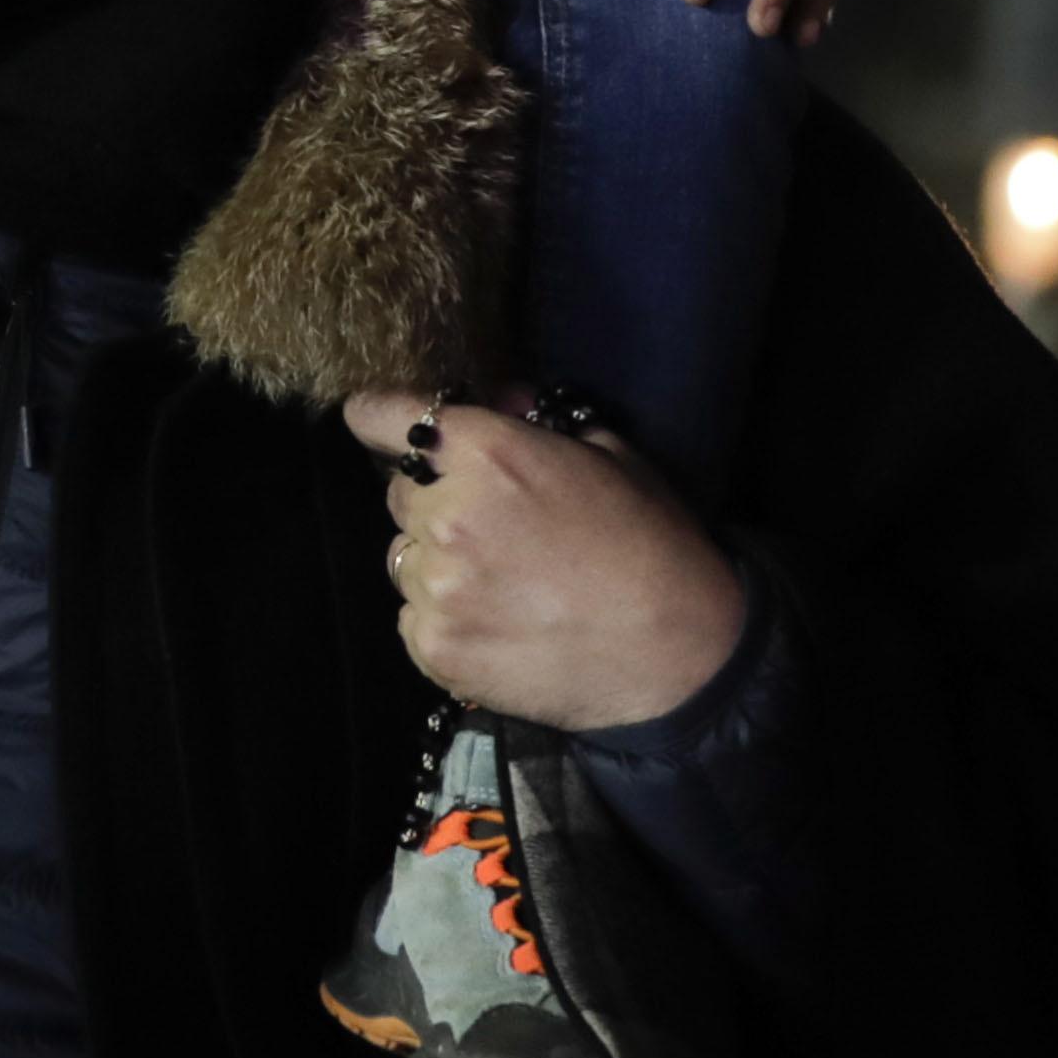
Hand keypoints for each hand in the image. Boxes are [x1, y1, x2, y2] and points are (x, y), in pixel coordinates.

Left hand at [339, 390, 751, 730]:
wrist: (681, 657)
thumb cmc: (653, 545)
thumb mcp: (608, 456)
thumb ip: (536, 423)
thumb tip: (496, 400)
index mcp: (485, 452)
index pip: (381, 415)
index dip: (378, 417)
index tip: (377, 423)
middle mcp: (446, 514)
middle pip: (399, 494)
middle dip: (433, 501)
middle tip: (489, 527)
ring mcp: (436, 586)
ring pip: (405, 558)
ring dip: (437, 563)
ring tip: (502, 585)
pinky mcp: (435, 648)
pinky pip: (413, 618)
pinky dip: (443, 619)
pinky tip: (497, 625)